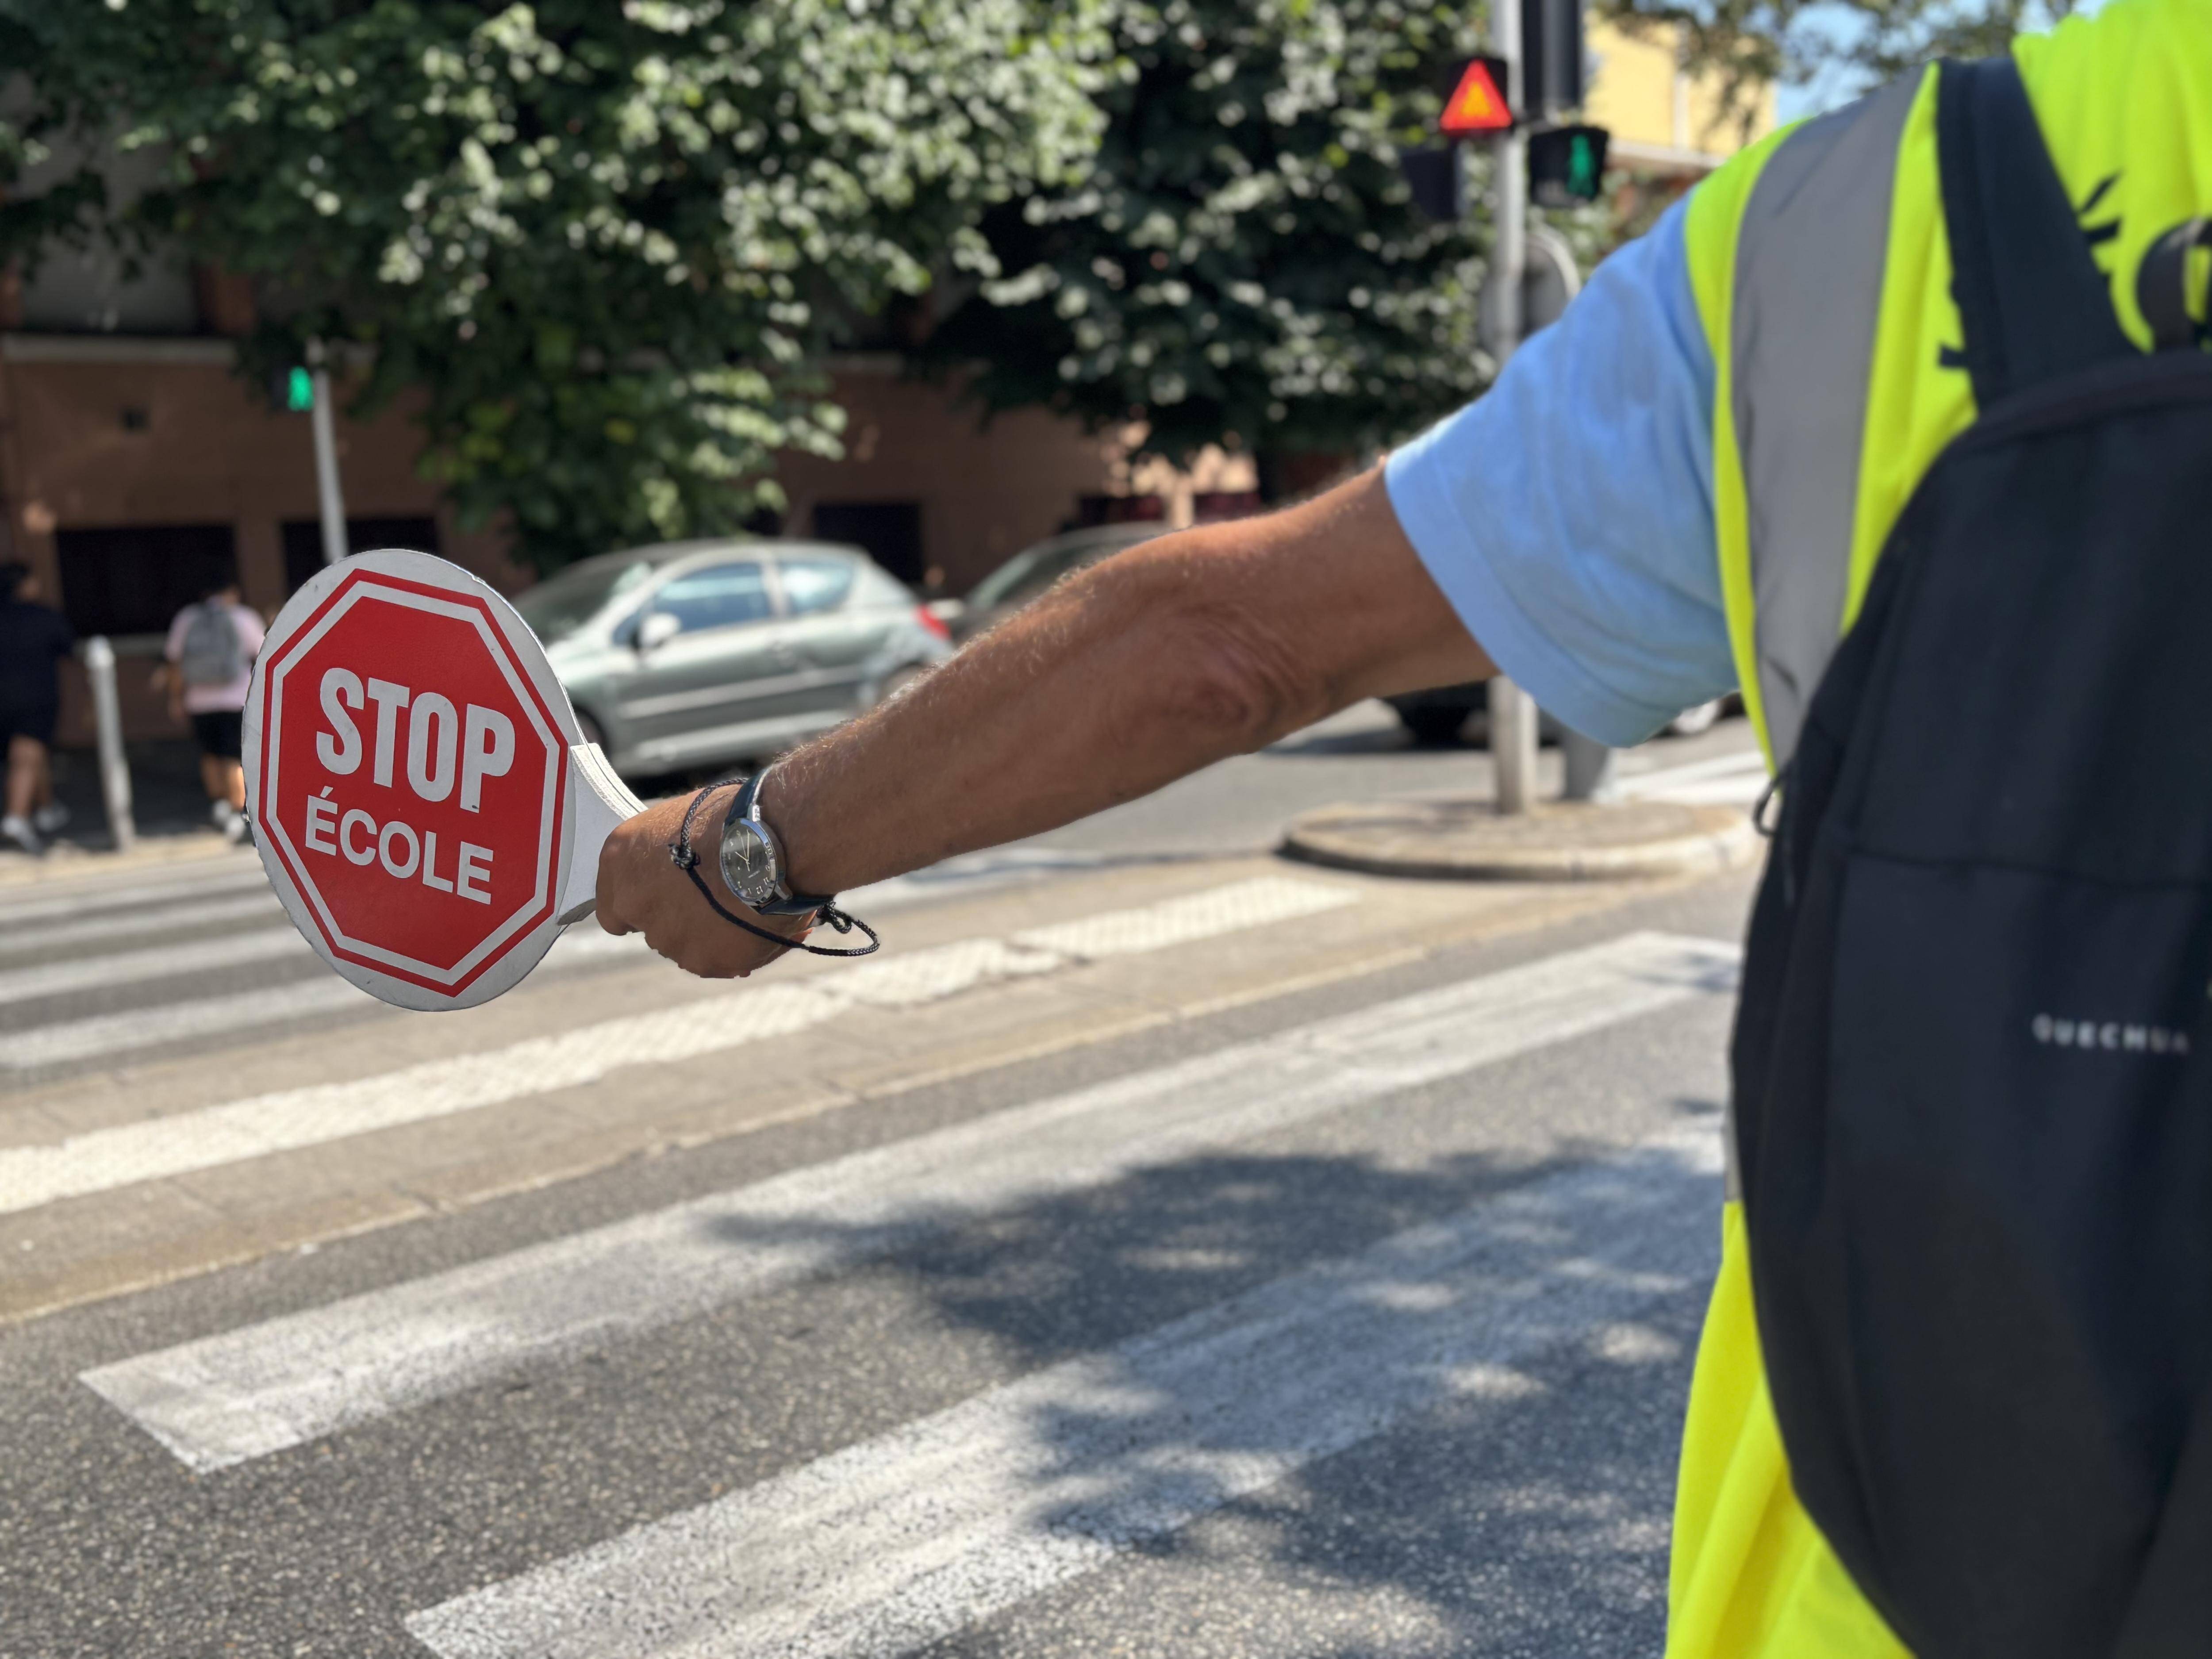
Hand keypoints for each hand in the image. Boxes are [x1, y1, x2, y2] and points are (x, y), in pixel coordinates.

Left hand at [593, 788, 812, 977]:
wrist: (769, 844)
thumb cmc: (732, 817)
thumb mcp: (684, 820)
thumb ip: (668, 853)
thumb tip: (682, 865)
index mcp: (621, 861)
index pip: (612, 906)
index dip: (643, 903)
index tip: (666, 898)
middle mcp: (634, 903)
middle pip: (653, 926)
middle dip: (681, 916)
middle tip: (717, 897)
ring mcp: (666, 936)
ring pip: (686, 945)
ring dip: (709, 933)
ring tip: (746, 906)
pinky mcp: (702, 960)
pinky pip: (718, 960)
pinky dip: (736, 948)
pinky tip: (761, 923)